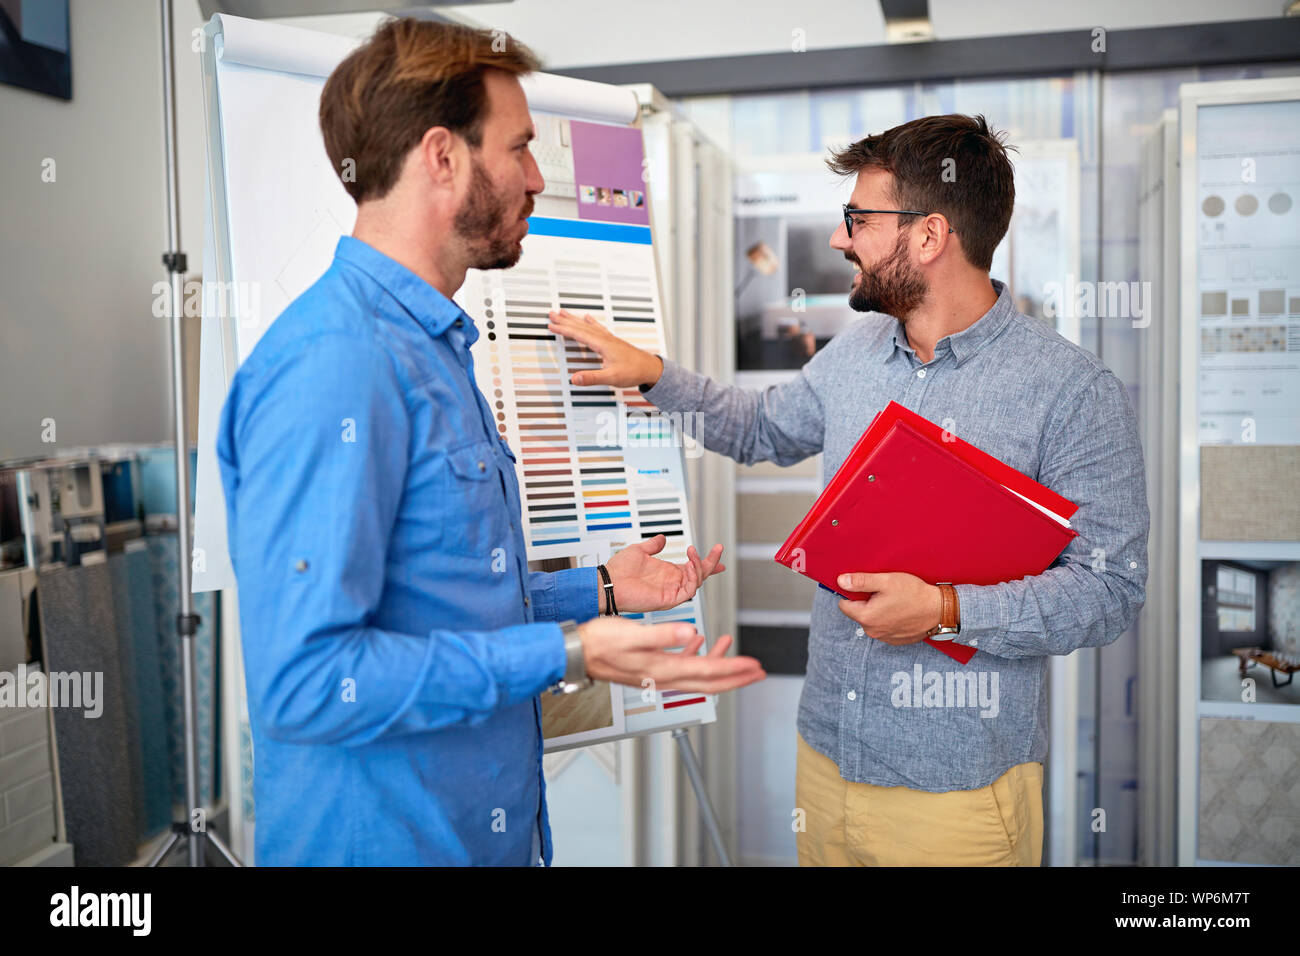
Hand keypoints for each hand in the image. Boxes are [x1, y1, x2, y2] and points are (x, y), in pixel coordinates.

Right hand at [547, 309, 662, 387]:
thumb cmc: (634, 371)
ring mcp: (609, 339)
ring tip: (564, 313)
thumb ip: (592, 378)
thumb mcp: (611, 377)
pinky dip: (590, 322)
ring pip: (588, 325)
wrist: (650, 368)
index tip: (552, 325)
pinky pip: (597, 327)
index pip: (579, 334)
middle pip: (581, 326)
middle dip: (565, 320)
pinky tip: (588, 318)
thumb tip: (575, 378)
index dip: (564, 329)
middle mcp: (605, 339)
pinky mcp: (613, 341)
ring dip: (575, 319)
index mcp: (603, 344)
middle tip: (552, 313)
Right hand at [578, 619, 763, 692]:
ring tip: (739, 659)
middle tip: (759, 672)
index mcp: (664, 669)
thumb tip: (691, 632)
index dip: (735, 669)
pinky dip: (697, 656)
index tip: (755, 665)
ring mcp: (658, 673)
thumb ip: (663, 634)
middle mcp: (665, 676)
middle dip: (737, 677)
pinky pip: (682, 666)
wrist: (578, 651)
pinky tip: (700, 642)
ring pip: (699, 675)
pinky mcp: (651, 667)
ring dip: (721, 667)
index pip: (709, 672)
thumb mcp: (633, 634)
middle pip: (710, 682)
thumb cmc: (601, 643)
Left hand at [604, 535, 724, 612]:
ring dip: (699, 566)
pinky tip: (689, 565)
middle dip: (711, 562)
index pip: (692, 567)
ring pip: (696, 582)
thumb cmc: (618, 570)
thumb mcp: (639, 550)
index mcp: (667, 572)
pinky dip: (692, 577)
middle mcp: (672, 582)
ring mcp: (671, 591)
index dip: (706, 561)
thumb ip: (653, 545)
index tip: (717, 553)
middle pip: (699, 574)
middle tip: (718, 550)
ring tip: (693, 554)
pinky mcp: (668, 599)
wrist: (608, 582)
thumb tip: (661, 538)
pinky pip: (688, 590)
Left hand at [834, 572, 941, 644]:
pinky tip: (900, 610)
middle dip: (866, 601)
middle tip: (883, 592)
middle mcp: (873, 631)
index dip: (852, 593)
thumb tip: (841, 581)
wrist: (939, 610)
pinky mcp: (895, 640)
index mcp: (866, 617)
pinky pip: (884, 627)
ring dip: (878, 610)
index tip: (864, 587)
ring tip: (894, 601)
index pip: (844, 605)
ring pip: (872, 620)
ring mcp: (884, 638)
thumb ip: (861, 581)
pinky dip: (888, 619)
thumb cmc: (914, 594)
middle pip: (858, 613)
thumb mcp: (885, 581)